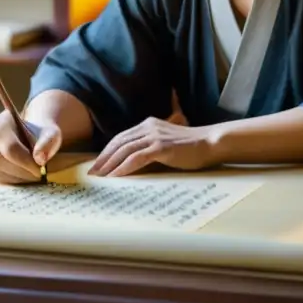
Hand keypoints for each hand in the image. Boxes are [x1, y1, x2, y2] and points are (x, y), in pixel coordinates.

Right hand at [0, 110, 61, 183]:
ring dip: (19, 178)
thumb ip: (47, 142)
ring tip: (34, 175)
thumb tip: (39, 159)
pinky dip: (14, 181)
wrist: (32, 138)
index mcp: (2, 123)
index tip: (41, 169)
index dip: (26, 161)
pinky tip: (26, 176)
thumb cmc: (41, 135)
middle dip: (22, 172)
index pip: (10, 147)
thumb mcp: (50, 133)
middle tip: (39, 175)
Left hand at [88, 117, 215, 176]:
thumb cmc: (191, 147)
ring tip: (100, 178)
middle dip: (103, 158)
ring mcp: (155, 136)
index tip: (97, 164)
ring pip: (124, 150)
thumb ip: (151, 147)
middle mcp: (149, 127)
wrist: (211, 143)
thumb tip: (134, 164)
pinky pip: (136, 158)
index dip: (107, 151)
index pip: (121, 137)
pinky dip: (123, 168)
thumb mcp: (167, 143)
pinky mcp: (161, 147)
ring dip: (109, 165)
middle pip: (118, 142)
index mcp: (149, 124)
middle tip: (92, 173)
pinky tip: (116, 177)